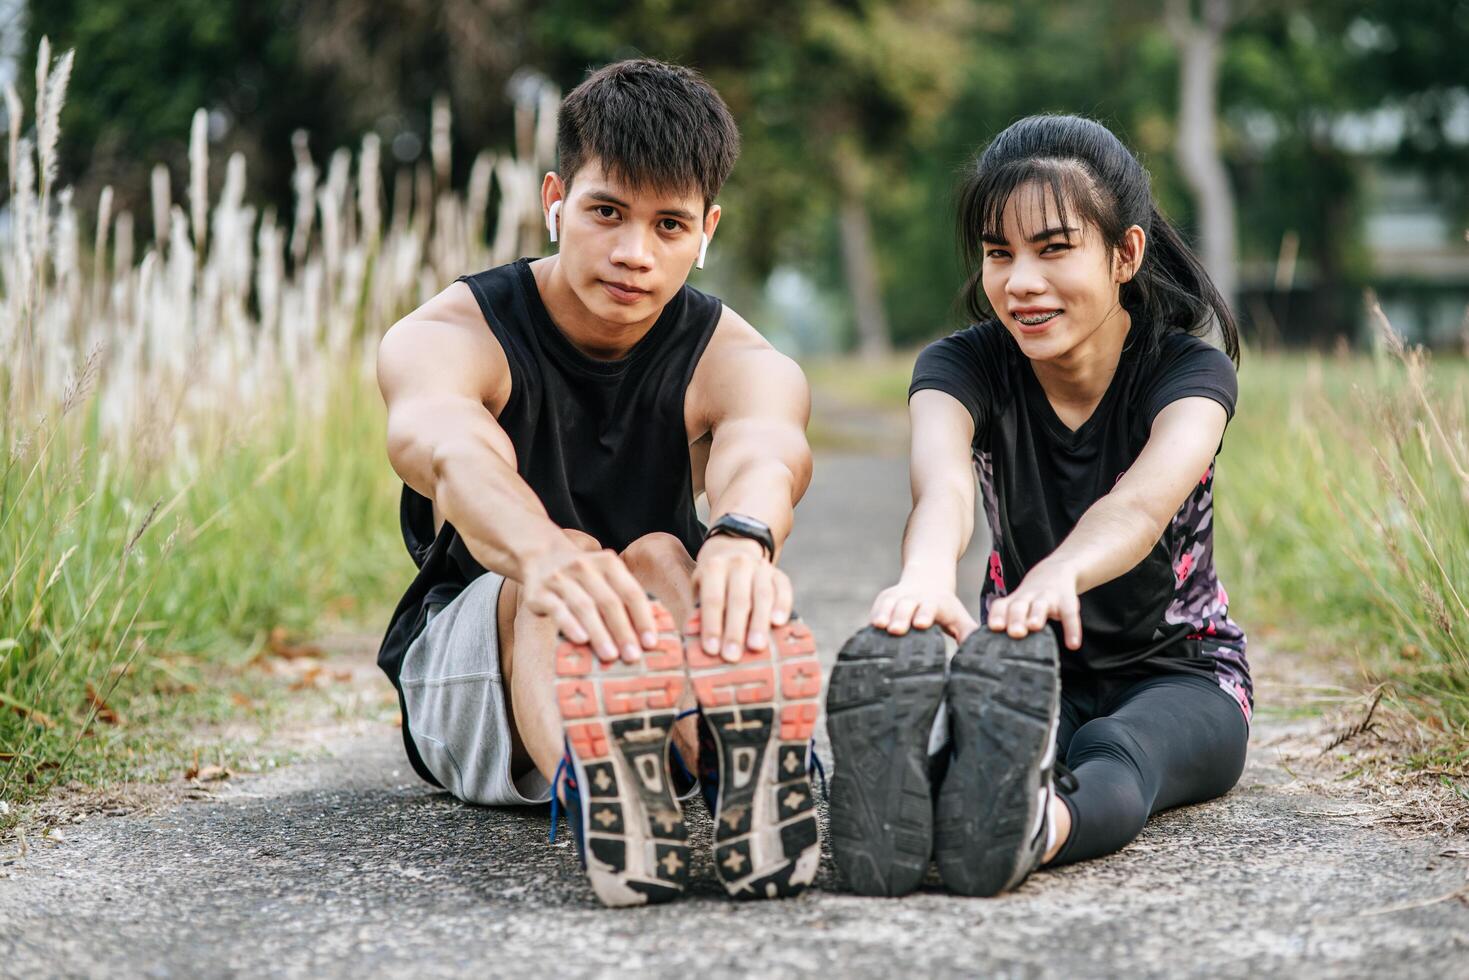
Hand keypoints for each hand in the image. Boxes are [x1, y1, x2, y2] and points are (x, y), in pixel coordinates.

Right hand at [521, 540, 658, 663]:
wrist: (539, 554)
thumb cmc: (581, 577)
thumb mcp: (603, 577)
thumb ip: (622, 599)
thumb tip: (643, 638)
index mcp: (608, 564)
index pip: (631, 592)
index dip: (643, 618)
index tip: (651, 643)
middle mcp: (585, 567)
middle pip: (609, 602)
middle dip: (623, 631)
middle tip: (633, 656)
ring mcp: (561, 579)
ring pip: (584, 607)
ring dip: (599, 633)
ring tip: (611, 655)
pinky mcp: (539, 593)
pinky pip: (557, 610)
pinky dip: (571, 625)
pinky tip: (581, 641)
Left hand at [693, 535, 793, 661]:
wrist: (735, 554)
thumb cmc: (714, 584)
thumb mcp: (700, 591)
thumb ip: (698, 612)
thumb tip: (692, 635)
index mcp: (714, 567)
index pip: (713, 599)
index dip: (711, 625)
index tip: (711, 650)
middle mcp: (738, 563)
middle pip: (738, 599)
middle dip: (735, 630)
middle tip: (732, 656)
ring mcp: (761, 567)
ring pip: (762, 595)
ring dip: (759, 623)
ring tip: (757, 647)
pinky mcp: (779, 574)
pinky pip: (784, 589)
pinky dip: (782, 606)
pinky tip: (779, 624)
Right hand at [870, 569, 977, 640]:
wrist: (927, 581)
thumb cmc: (945, 608)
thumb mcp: (958, 618)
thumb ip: (967, 633)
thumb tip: (978, 655)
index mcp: (935, 603)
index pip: (931, 607)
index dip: (925, 613)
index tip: (922, 624)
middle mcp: (916, 598)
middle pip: (907, 605)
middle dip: (902, 616)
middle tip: (897, 630)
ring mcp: (899, 597)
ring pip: (890, 603)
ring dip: (884, 613)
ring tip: (879, 625)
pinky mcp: (885, 599)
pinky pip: (878, 606)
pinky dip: (874, 614)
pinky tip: (869, 627)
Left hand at [986, 559, 1081, 649]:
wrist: (1055, 571)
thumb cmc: (1031, 600)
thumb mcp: (1018, 606)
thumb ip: (1009, 624)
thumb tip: (999, 651)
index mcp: (1013, 601)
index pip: (1001, 606)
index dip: (997, 616)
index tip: (995, 627)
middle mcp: (1028, 598)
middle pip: (1018, 606)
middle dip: (1016, 619)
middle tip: (1014, 632)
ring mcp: (1047, 597)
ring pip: (1040, 605)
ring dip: (1036, 615)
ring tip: (1034, 627)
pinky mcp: (1067, 601)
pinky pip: (1069, 614)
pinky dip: (1072, 629)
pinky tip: (1073, 644)